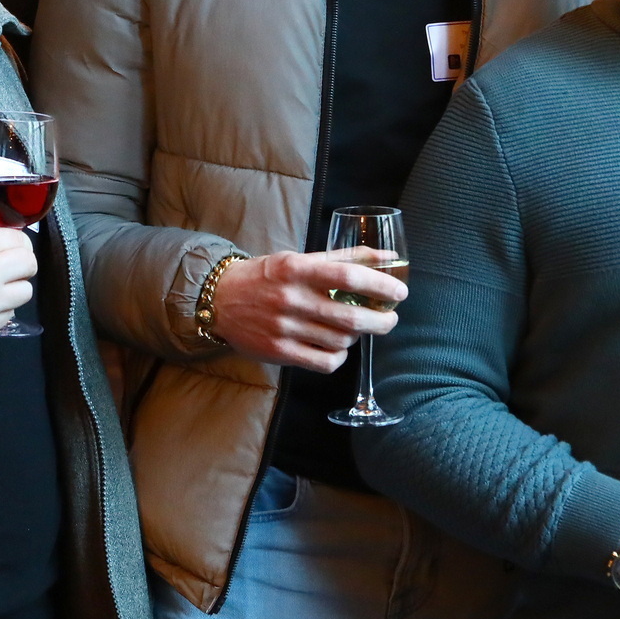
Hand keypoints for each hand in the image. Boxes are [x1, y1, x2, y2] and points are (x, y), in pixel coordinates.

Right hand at [0, 228, 36, 355]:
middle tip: (9, 269)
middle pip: (30, 265)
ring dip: (13, 290)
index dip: (18, 244)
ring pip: (25, 292)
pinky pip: (9, 314)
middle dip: (22, 265)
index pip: (19, 240)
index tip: (12, 249)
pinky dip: (0, 310)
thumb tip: (7, 247)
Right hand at [207, 249, 407, 370]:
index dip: (381, 286)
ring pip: (340, 340)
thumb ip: (344, 258)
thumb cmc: (267, 276)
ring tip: (358, 329)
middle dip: (380, 320)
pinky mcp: (279, 351)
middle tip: (390, 319)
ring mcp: (284, 328)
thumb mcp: (300, 258)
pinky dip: (339, 357)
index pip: (349, 277)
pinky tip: (338, 348)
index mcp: (298, 269)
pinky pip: (323, 362)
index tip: (399, 293)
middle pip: (351, 316)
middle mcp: (291, 299)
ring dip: (357, 336)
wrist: (219, 299)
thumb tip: (388, 256)